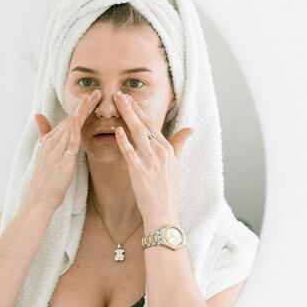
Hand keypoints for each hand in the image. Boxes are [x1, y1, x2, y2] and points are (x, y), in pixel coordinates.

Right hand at [27, 90, 101, 211]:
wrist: (39, 199)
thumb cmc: (45, 181)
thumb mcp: (45, 157)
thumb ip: (44, 135)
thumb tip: (38, 117)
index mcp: (50, 142)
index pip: (67, 121)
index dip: (79, 108)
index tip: (90, 97)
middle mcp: (51, 143)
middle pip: (70, 119)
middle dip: (83, 105)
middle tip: (96, 91)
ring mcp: (55, 151)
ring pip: (70, 126)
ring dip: (81, 111)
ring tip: (93, 98)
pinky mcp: (61, 161)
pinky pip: (69, 142)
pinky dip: (73, 128)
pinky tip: (78, 118)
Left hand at [112, 91, 194, 222]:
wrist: (163, 213)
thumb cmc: (167, 190)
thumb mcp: (177, 164)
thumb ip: (179, 144)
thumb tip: (190, 129)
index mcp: (168, 150)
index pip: (152, 125)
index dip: (140, 111)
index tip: (131, 99)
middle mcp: (160, 152)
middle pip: (144, 124)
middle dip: (131, 107)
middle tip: (119, 94)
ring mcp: (150, 161)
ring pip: (136, 133)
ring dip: (126, 116)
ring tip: (116, 103)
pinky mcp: (139, 171)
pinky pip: (129, 152)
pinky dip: (123, 140)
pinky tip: (117, 130)